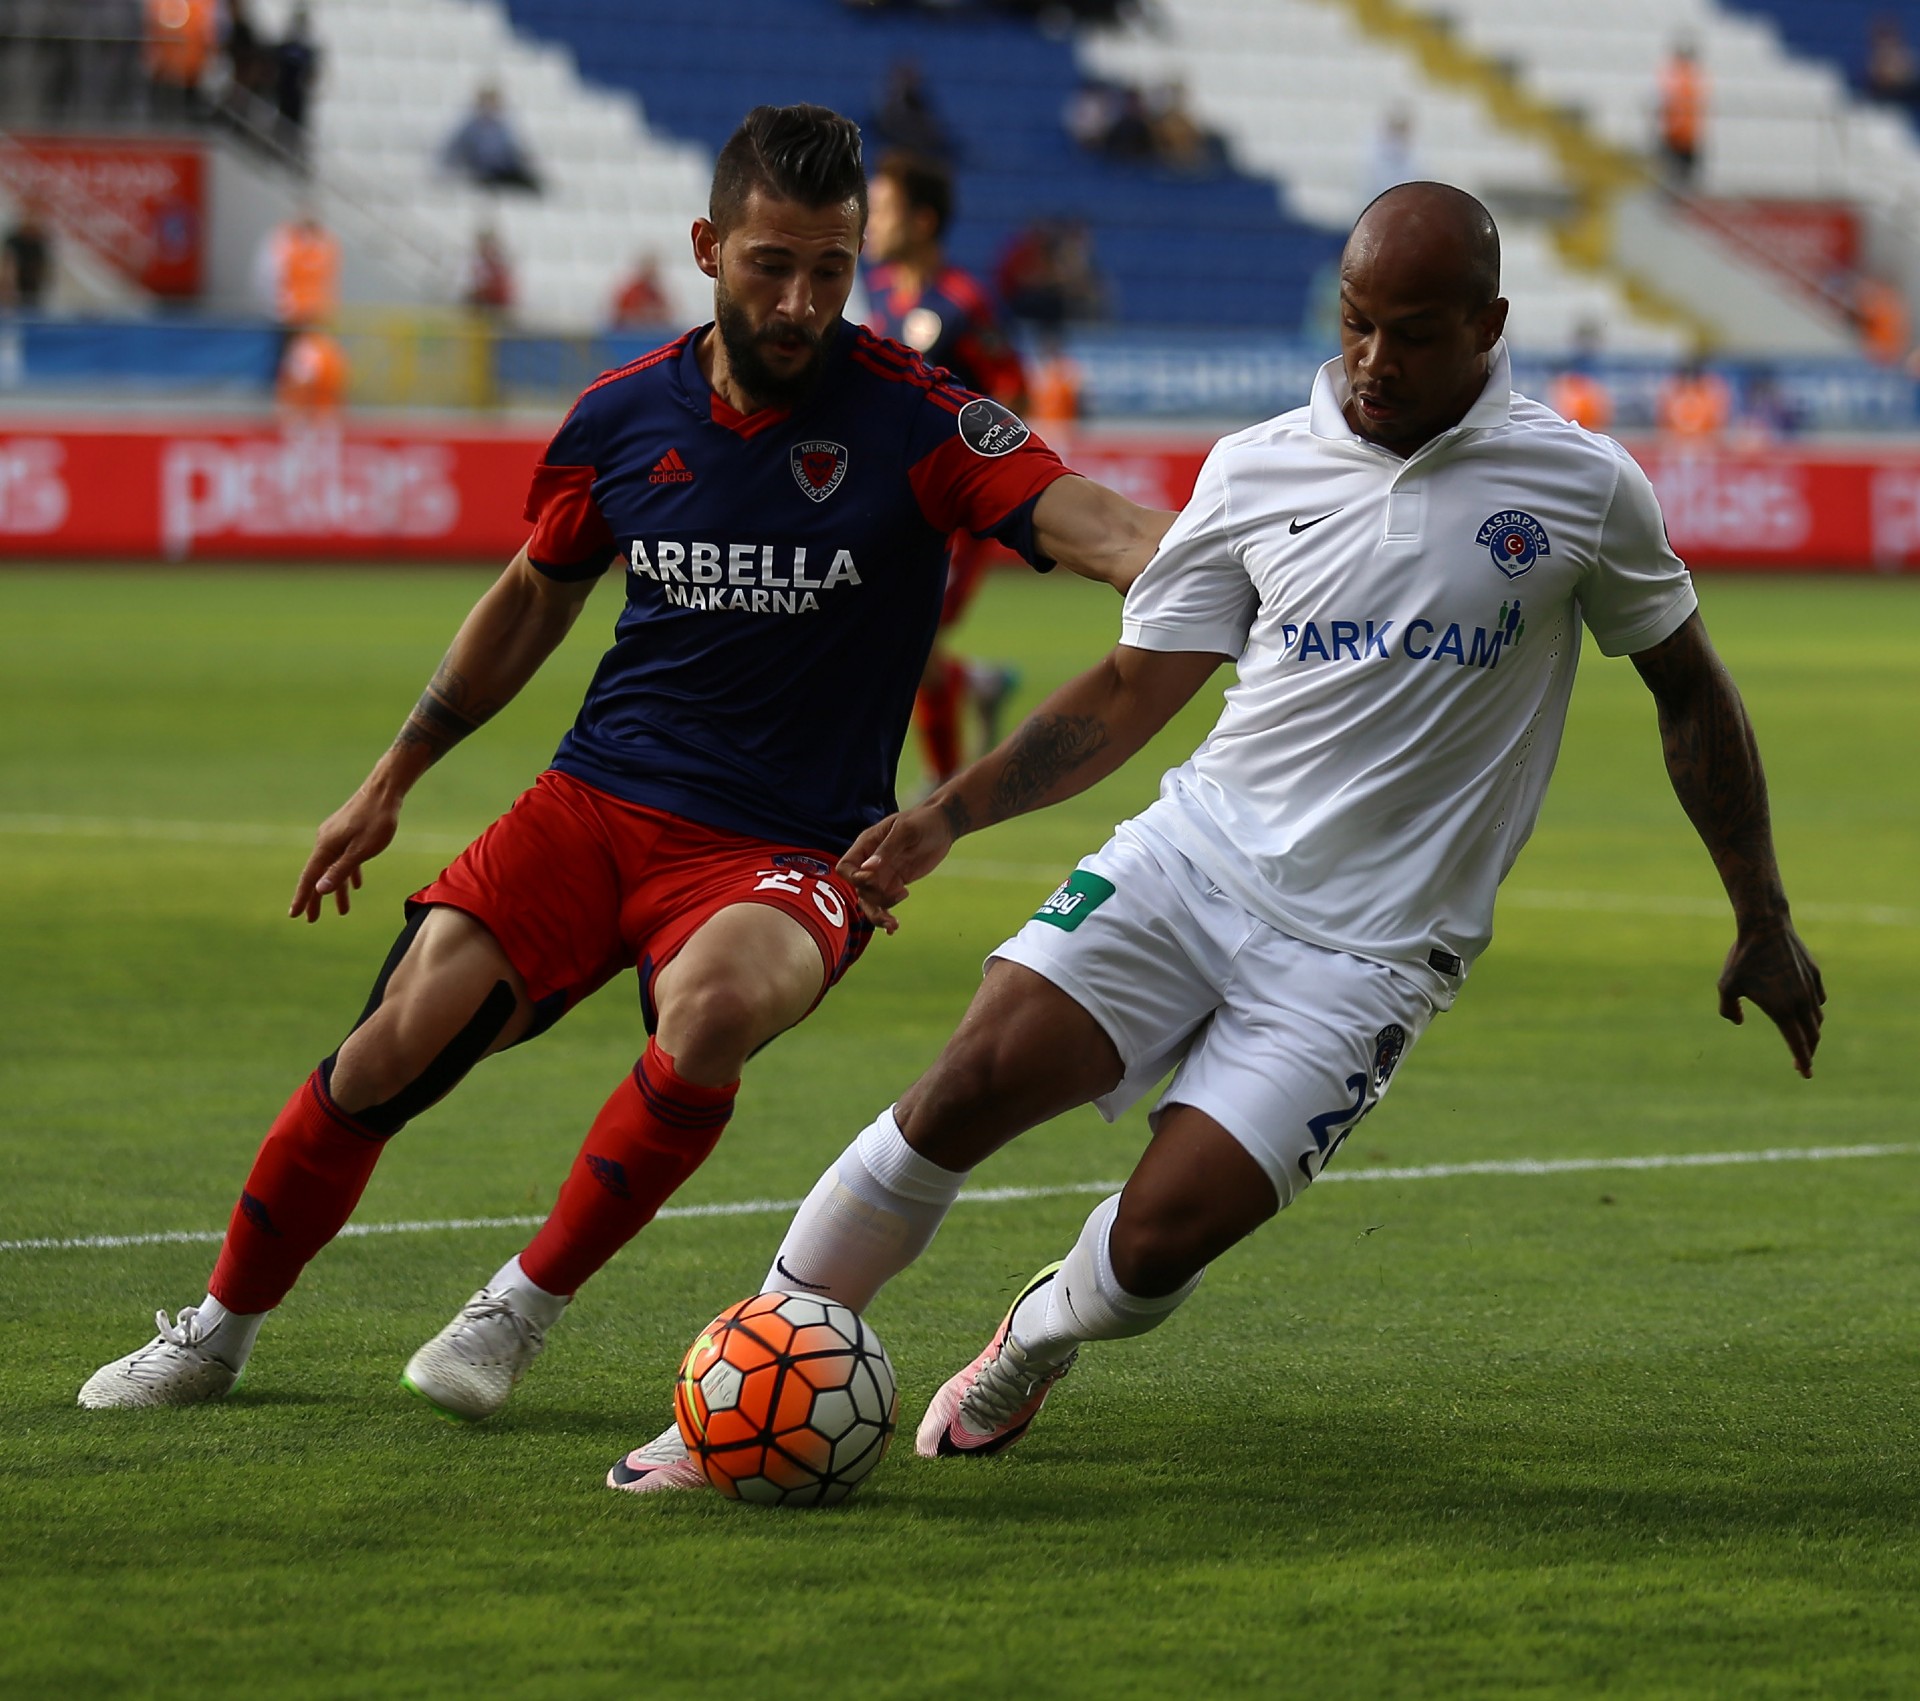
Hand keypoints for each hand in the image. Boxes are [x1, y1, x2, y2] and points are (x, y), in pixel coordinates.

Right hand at [289, 785, 401, 921]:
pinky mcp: (347, 831)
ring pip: (333, 868)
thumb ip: (341, 870)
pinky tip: (356, 885)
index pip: (310, 878)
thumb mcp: (361, 850)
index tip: (295, 915)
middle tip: (312, 920)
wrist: (384, 790)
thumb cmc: (376, 821)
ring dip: (337, 889)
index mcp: (326, 847)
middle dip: (316, 898)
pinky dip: (349, 873)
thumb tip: (320, 889)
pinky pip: (345, 857)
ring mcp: (336, 836)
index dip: (303, 897)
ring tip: (342, 910)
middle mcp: (326, 841)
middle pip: (318, 875)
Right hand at [836, 801, 958, 933]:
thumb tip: (869, 869)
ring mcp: (883, 875)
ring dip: (878, 914)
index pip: (846, 867)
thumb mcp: (906, 831)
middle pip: (858, 888)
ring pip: (870, 901)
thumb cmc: (922, 821)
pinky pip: (885, 904)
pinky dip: (887, 916)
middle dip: (873, 898)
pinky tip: (893, 928)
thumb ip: (887, 849)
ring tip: (893, 924)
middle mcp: (870, 862)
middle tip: (898, 894)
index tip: (873, 879)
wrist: (943, 826)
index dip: (855, 878)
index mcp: (866, 844)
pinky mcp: (896, 884)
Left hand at [1718, 920, 1825, 1077]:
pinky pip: (1819, 998)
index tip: (1806, 1074)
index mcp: (1782, 1010)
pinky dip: (1815, 1009)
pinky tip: (1808, 1010)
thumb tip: (1738, 1022)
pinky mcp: (1815, 974)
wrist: (1766, 927)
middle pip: (1812, 1036)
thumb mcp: (1726, 986)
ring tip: (1804, 1039)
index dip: (1803, 1062)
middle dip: (1808, 1052)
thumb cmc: (1743, 958)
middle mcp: (1801, 1002)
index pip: (1797, 1044)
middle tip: (1802, 1062)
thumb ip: (1728, 1009)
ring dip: (1812, 1032)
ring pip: (1817, 1017)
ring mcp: (1811, 988)